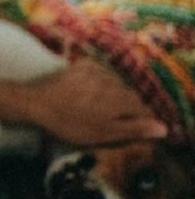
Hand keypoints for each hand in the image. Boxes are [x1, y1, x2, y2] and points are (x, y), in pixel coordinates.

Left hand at [0, 58, 167, 147]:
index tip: (133, 128)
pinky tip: (87, 93)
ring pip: (114, 83)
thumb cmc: (70, 123)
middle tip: (114, 120)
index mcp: (121, 98)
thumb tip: (162, 127)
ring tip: (99, 108)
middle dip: (126, 107)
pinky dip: (98, 83)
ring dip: (112, 94)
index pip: (142, 108)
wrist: (36, 103)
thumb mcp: (104, 133)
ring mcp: (95, 70)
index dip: (141, 120)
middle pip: (128, 94)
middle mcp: (112, 81)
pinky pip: (98, 73)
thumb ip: (134, 128)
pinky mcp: (80, 65)